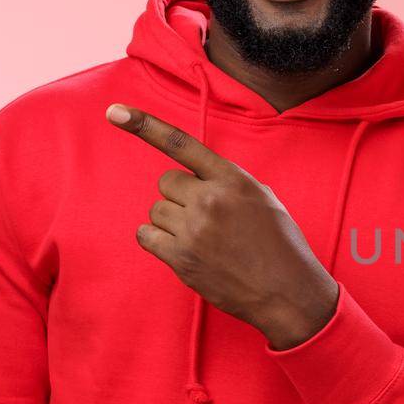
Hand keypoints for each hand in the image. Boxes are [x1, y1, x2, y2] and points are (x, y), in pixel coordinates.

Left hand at [105, 102, 338, 349]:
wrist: (288, 292)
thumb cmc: (280, 245)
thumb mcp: (264, 199)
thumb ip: (230, 182)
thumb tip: (199, 177)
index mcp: (233, 180)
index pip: (182, 144)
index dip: (146, 125)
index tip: (115, 111)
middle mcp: (211, 200)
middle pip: (166, 183)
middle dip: (180, 197)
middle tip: (205, 217)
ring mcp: (194, 230)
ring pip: (156, 210)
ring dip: (172, 221)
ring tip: (201, 238)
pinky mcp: (181, 258)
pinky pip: (146, 236)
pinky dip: (158, 241)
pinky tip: (183, 250)